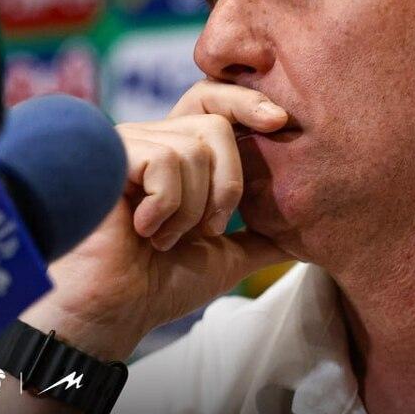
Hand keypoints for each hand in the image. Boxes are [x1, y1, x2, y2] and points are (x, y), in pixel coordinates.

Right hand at [18, 82, 294, 359]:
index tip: (280, 122)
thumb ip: (260, 237)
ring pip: (193, 150)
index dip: (247, 101)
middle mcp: (151, 139)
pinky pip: (165, 162)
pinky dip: (166, 208)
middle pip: (215, 125)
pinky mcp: (108, 157)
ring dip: (190, 211)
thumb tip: (306, 233)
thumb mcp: (222, 256)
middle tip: (203, 230)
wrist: (113, 312)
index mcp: (176, 155)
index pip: (215, 103)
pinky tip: (140, 231)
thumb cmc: (156, 285)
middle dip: (225, 186)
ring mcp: (127, 145)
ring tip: (161, 238)